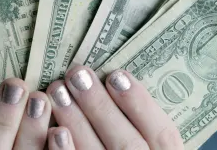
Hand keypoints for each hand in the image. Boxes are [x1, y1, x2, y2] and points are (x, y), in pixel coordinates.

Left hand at [45, 66, 183, 148]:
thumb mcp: (145, 146)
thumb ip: (136, 126)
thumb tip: (111, 81)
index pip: (163, 135)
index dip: (140, 103)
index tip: (116, 74)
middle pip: (127, 144)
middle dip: (100, 106)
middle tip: (77, 75)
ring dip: (77, 122)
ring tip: (58, 91)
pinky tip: (54, 131)